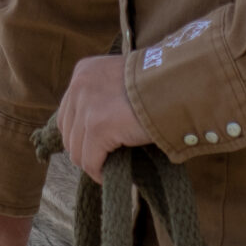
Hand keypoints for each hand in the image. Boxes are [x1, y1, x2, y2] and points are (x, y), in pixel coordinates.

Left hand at [60, 53, 153, 179]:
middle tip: (103, 159)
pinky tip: (109, 174)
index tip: (96, 146)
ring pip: (77, 151)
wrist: (177, 85)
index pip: (68, 113)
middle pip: (69, 133)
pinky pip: (90, 161)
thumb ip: (103, 97)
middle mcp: (79, 85)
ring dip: (92, 162)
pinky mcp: (98, 127)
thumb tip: (94, 132)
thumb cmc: (158, 84)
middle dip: (84, 149)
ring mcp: (87, 106)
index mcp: (84, 71)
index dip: (80, 134)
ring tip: (109, 166)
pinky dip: (98, 172)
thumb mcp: (121, 81)